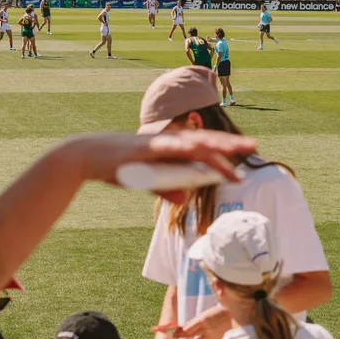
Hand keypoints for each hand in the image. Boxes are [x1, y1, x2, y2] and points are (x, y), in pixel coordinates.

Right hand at [54, 131, 255, 186]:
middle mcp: (167, 141)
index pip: (203, 145)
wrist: (85, 157)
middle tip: (253, 146)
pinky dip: (183, 151)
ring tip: (235, 154)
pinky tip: (199, 154)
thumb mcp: (146, 180)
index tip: (245, 151)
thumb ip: (166, 187)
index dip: (224, 147)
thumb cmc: (117, 167)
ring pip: (192, 144)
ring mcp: (157, 143)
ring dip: (215, 149)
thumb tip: (185, 197)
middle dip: (229, 145)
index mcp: (170, 147)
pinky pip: (168, 149)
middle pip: (204, 141)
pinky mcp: (144, 149)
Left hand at [177, 305, 231, 338]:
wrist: (234, 317)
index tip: (173, 332)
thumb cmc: (218, 313)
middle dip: (180, 336)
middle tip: (175, 336)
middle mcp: (206, 329)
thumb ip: (194, 321)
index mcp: (203, 320)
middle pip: (189, 335)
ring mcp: (211, 336)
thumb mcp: (205, 314)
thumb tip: (182, 327)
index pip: (187, 328)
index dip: (178, 331)